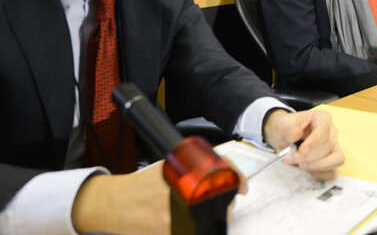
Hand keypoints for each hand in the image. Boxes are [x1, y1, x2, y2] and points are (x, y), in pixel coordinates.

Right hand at [72, 157, 247, 233]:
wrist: (113, 203)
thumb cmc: (140, 185)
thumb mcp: (168, 167)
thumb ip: (192, 168)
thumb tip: (221, 174)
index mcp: (185, 170)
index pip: (223, 170)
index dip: (238, 179)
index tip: (243, 187)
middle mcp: (184, 189)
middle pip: (221, 198)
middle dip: (225, 203)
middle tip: (221, 204)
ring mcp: (178, 211)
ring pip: (210, 217)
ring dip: (211, 216)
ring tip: (198, 213)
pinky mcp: (170, 229)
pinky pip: (194, 229)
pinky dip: (195, 226)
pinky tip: (186, 222)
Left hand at [263, 109, 343, 180]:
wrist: (285, 139)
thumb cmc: (287, 129)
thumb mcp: (282, 125)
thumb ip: (287, 128)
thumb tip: (295, 133)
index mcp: (322, 118)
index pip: (324, 129)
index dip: (314, 142)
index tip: (301, 151)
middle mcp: (332, 132)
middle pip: (327, 146)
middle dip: (308, 157)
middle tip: (290, 159)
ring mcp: (335, 148)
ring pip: (336, 160)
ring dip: (317, 166)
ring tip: (300, 165)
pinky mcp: (333, 162)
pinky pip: (333, 172)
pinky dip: (319, 175)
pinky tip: (307, 172)